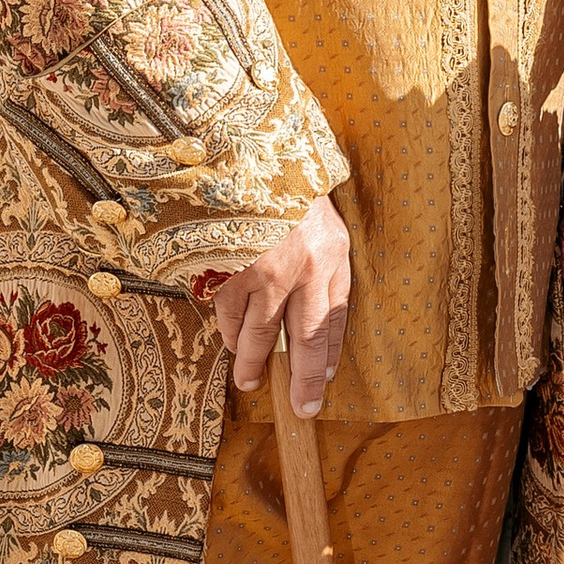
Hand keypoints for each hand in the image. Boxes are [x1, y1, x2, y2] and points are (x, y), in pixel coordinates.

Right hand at [207, 195, 351, 417]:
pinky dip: (228, 333)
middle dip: (303, 379)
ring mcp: (265, 272)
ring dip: (253, 363)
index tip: (326, 380)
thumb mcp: (318, 221)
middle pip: (306, 339)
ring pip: (259, 334)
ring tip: (249, 383)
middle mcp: (305, 269)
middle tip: (301, 408)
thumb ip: (320, 264)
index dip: (330, 354)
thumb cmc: (283, 189)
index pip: (336, 318)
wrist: (245, 156)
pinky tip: (230, 343)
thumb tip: (308, 311)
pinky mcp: (229, 271)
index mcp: (333, 255)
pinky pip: (228, 315)